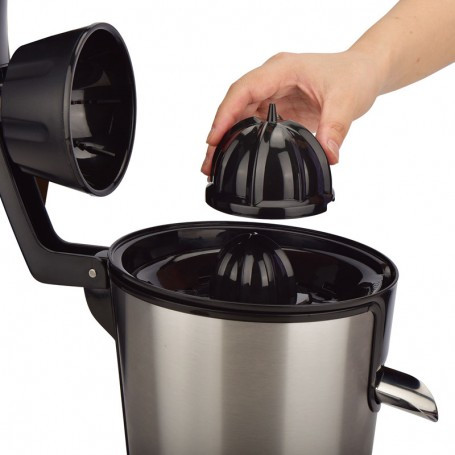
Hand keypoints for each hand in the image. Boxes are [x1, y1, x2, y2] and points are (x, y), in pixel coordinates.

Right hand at [201, 50, 383, 174]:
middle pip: (235, 106)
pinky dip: (242, 140)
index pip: (244, 90)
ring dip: (227, 140)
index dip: (226, 114)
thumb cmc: (353, 74)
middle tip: (209, 163)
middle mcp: (271, 80)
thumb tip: (328, 154)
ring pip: (240, 116)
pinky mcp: (277, 107)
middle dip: (219, 134)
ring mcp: (272, 94)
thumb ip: (335, 128)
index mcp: (281, 69)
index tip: (215, 138)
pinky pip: (253, 123)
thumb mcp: (347, 100)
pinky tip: (236, 157)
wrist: (363, 72)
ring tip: (215, 166)